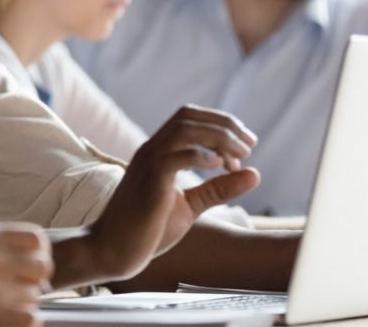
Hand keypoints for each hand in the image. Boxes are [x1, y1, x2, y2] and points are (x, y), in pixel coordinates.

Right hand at [0, 224, 52, 326]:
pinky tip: (4, 318)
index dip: (37, 253)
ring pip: (35, 296)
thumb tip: (28, 262)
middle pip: (42, 266)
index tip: (28, 264)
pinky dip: (22, 320)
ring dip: (23, 302)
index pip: (36, 239)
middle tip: (19, 288)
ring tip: (1, 305)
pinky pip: (30, 318)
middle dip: (34, 278)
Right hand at [84, 105, 259, 281]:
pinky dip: (201, 156)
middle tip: (249, 146)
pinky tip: (221, 167)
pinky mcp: (149, 182)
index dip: (221, 123)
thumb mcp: (190, 206)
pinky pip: (175, 157)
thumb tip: (255, 173)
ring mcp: (148, 163)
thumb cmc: (147, 230)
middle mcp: (151, 150)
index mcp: (158, 152)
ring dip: (217, 137)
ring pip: (183, 130)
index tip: (245, 145)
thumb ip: (218, 189)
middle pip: (188, 117)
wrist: (112, 250)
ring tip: (239, 156)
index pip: (188, 118)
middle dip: (224, 125)